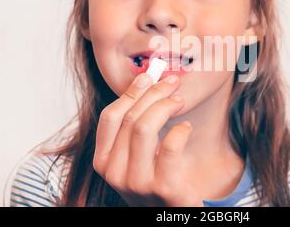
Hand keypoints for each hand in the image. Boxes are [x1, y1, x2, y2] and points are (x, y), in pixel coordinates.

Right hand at [92, 73, 203, 205]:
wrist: (170, 215)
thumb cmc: (155, 182)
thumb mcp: (135, 158)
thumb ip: (133, 129)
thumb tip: (145, 82)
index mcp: (103, 162)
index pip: (110, 117)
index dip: (130, 92)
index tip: (148, 76)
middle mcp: (114, 173)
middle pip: (130, 118)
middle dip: (154, 93)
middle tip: (172, 82)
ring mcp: (136, 183)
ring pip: (144, 127)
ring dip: (166, 106)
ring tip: (179, 101)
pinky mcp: (163, 188)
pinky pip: (171, 145)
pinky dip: (181, 129)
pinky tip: (186, 127)